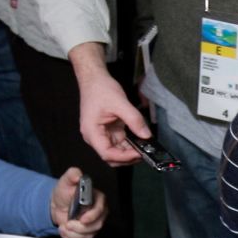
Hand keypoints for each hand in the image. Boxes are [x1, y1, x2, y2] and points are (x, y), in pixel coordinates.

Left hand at [50, 166, 108, 237]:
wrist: (57, 204)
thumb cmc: (65, 192)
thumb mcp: (66, 181)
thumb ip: (72, 175)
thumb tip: (77, 174)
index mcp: (97, 199)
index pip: (101, 210)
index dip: (92, 216)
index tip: (82, 219)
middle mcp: (98, 213)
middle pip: (96, 226)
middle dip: (80, 228)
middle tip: (68, 223)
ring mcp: (93, 224)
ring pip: (88, 235)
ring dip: (73, 234)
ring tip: (64, 225)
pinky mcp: (87, 233)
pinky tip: (65, 231)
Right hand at [70, 42, 148, 165]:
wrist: (94, 79)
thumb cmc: (100, 89)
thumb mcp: (120, 103)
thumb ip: (134, 120)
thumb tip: (146, 135)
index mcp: (92, 132)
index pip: (106, 154)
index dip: (123, 157)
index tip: (138, 154)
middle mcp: (95, 137)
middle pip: (111, 157)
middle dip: (127, 157)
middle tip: (144, 153)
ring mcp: (101, 135)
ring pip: (116, 152)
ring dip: (130, 152)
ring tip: (144, 148)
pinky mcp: (108, 131)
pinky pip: (119, 143)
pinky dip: (129, 144)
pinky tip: (140, 141)